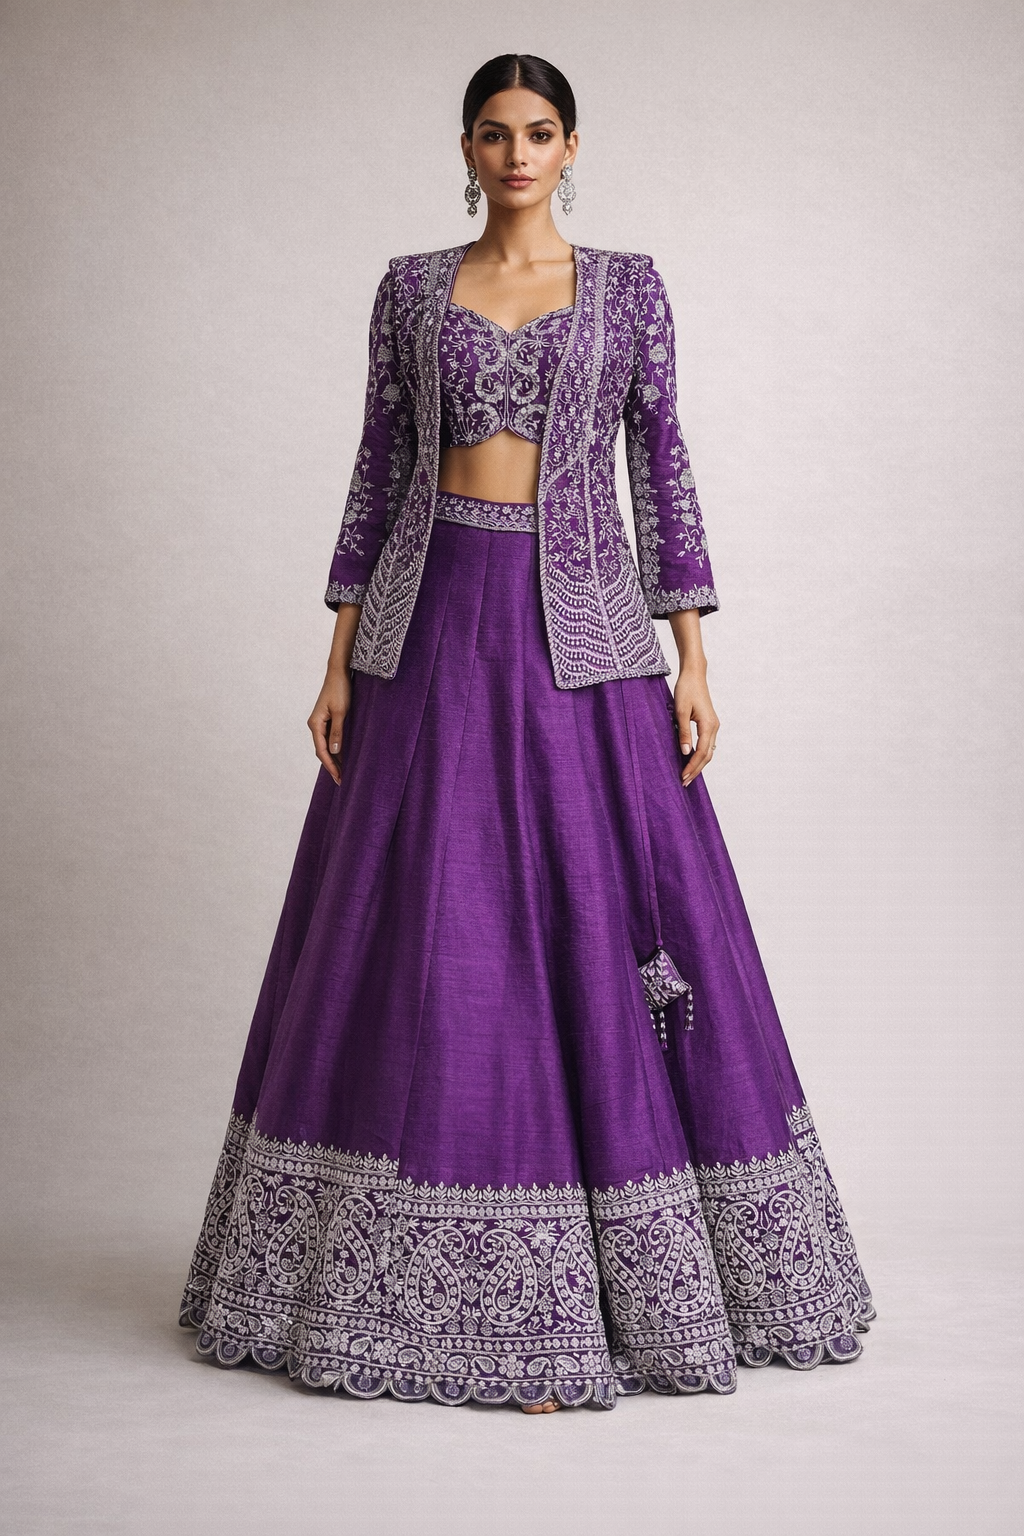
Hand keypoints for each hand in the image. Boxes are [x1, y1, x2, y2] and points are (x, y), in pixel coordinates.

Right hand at [307, 668, 351, 785]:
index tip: (339, 778)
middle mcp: (315, 725)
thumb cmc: (339, 689)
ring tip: (342, 773)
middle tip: (341, 780)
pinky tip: (342, 757)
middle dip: (331, 766)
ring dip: (334, 759)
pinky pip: (330, 738)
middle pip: (322, 751)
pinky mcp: (327, 719)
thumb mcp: (340, 711)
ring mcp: (320, 722)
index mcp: (315, 724)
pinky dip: (336, 749)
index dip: (330, 766)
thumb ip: (337, 732)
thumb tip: (335, 751)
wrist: (339, 672)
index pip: (321, 751)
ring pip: (326, 746)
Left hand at [674, 669, 719, 786]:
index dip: (692, 766)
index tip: (683, 777)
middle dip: (696, 770)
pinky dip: (701, 755)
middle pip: (708, 755)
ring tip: (687, 775)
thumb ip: (684, 733)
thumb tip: (685, 752)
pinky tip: (692, 760)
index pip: (701, 752)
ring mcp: (713, 725)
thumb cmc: (686, 690)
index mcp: (708, 725)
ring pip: (709, 751)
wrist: (694, 675)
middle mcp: (714, 727)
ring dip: (699, 764)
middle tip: (684, 782)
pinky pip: (707, 744)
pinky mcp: (709, 723)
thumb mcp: (680, 712)